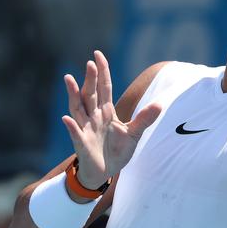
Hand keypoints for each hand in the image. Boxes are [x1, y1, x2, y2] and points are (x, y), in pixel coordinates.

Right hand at [62, 51, 160, 188]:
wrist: (105, 172)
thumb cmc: (117, 151)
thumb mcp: (134, 134)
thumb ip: (144, 119)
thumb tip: (159, 105)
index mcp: (106, 112)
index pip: (104, 88)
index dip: (102, 72)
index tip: (98, 55)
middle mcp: (94, 117)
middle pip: (91, 94)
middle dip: (90, 79)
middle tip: (90, 63)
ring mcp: (86, 129)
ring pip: (78, 108)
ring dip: (73, 94)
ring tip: (69, 79)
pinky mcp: (82, 144)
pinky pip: (75, 134)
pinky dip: (71, 126)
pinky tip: (66, 118)